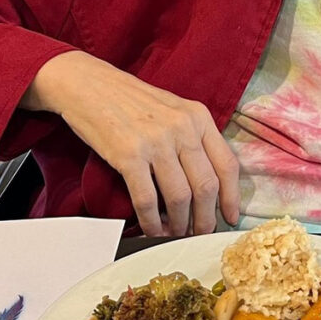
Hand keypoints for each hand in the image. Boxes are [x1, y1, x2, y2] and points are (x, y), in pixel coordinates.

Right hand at [22, 51, 239, 236]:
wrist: (88, 85)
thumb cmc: (131, 101)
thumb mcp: (173, 110)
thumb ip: (193, 138)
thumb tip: (207, 184)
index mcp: (198, 116)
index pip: (227, 164)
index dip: (231, 197)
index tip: (230, 217)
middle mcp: (182, 128)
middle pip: (206, 186)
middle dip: (206, 219)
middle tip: (200, 234)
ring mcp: (156, 141)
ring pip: (180, 197)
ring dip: (180, 224)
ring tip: (176, 234)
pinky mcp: (128, 155)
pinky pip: (147, 199)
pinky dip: (152, 222)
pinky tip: (152, 229)